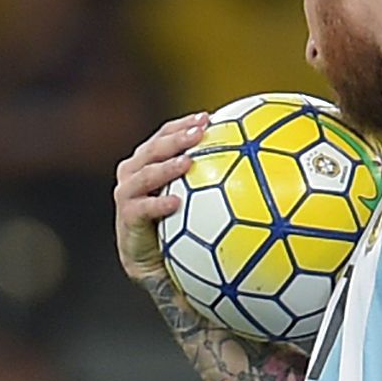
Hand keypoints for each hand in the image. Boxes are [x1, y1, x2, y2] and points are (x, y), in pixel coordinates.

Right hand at [113, 112, 211, 283]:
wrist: (152, 263)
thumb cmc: (177, 226)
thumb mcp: (194, 200)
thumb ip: (211, 180)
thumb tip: (253, 163)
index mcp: (149, 161)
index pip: (165, 134)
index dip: (184, 124)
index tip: (208, 117)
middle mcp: (134, 172)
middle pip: (155, 148)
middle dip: (177, 138)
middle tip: (200, 132)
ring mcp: (128, 192)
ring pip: (146, 173)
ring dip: (167, 166)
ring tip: (188, 162)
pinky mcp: (127, 216)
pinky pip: (142, 207)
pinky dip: (158, 203)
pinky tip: (176, 203)